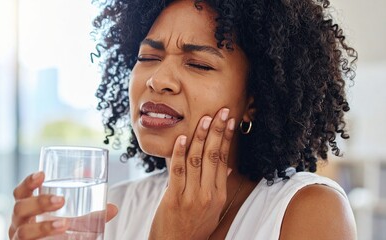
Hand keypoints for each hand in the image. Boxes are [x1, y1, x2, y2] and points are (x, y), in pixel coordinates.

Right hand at [9, 172, 117, 239]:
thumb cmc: (59, 234)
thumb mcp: (73, 221)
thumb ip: (90, 213)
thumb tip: (113, 208)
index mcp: (28, 210)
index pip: (21, 193)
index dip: (28, 182)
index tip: (42, 174)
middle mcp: (20, 224)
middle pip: (20, 209)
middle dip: (39, 202)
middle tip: (61, 200)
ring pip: (24, 233)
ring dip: (44, 227)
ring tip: (64, 224)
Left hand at [149, 108, 235, 239]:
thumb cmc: (194, 227)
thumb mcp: (213, 210)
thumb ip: (217, 187)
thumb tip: (227, 168)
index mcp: (218, 194)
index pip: (223, 159)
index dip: (226, 138)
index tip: (228, 121)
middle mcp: (208, 194)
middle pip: (213, 156)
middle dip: (217, 131)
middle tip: (220, 111)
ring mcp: (191, 197)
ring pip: (196, 160)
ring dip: (200, 137)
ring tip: (204, 119)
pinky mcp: (174, 199)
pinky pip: (177, 172)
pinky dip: (179, 153)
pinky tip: (182, 138)